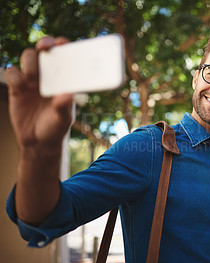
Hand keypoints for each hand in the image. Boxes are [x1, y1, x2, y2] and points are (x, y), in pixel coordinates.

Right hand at [5, 36, 73, 152]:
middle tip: (45, 47)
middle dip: (45, 44)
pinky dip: (15, 76)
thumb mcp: (63, 119)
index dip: (63, 45)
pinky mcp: (17, 88)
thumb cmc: (56, 128)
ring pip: (28, 58)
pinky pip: (12, 72)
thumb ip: (64, 106)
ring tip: (34, 78)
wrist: (37, 142)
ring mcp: (32, 81)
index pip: (64, 56)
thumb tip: (67, 94)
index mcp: (64, 79)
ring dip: (30, 63)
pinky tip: (20, 88)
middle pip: (44, 50)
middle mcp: (49, 76)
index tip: (62, 43)